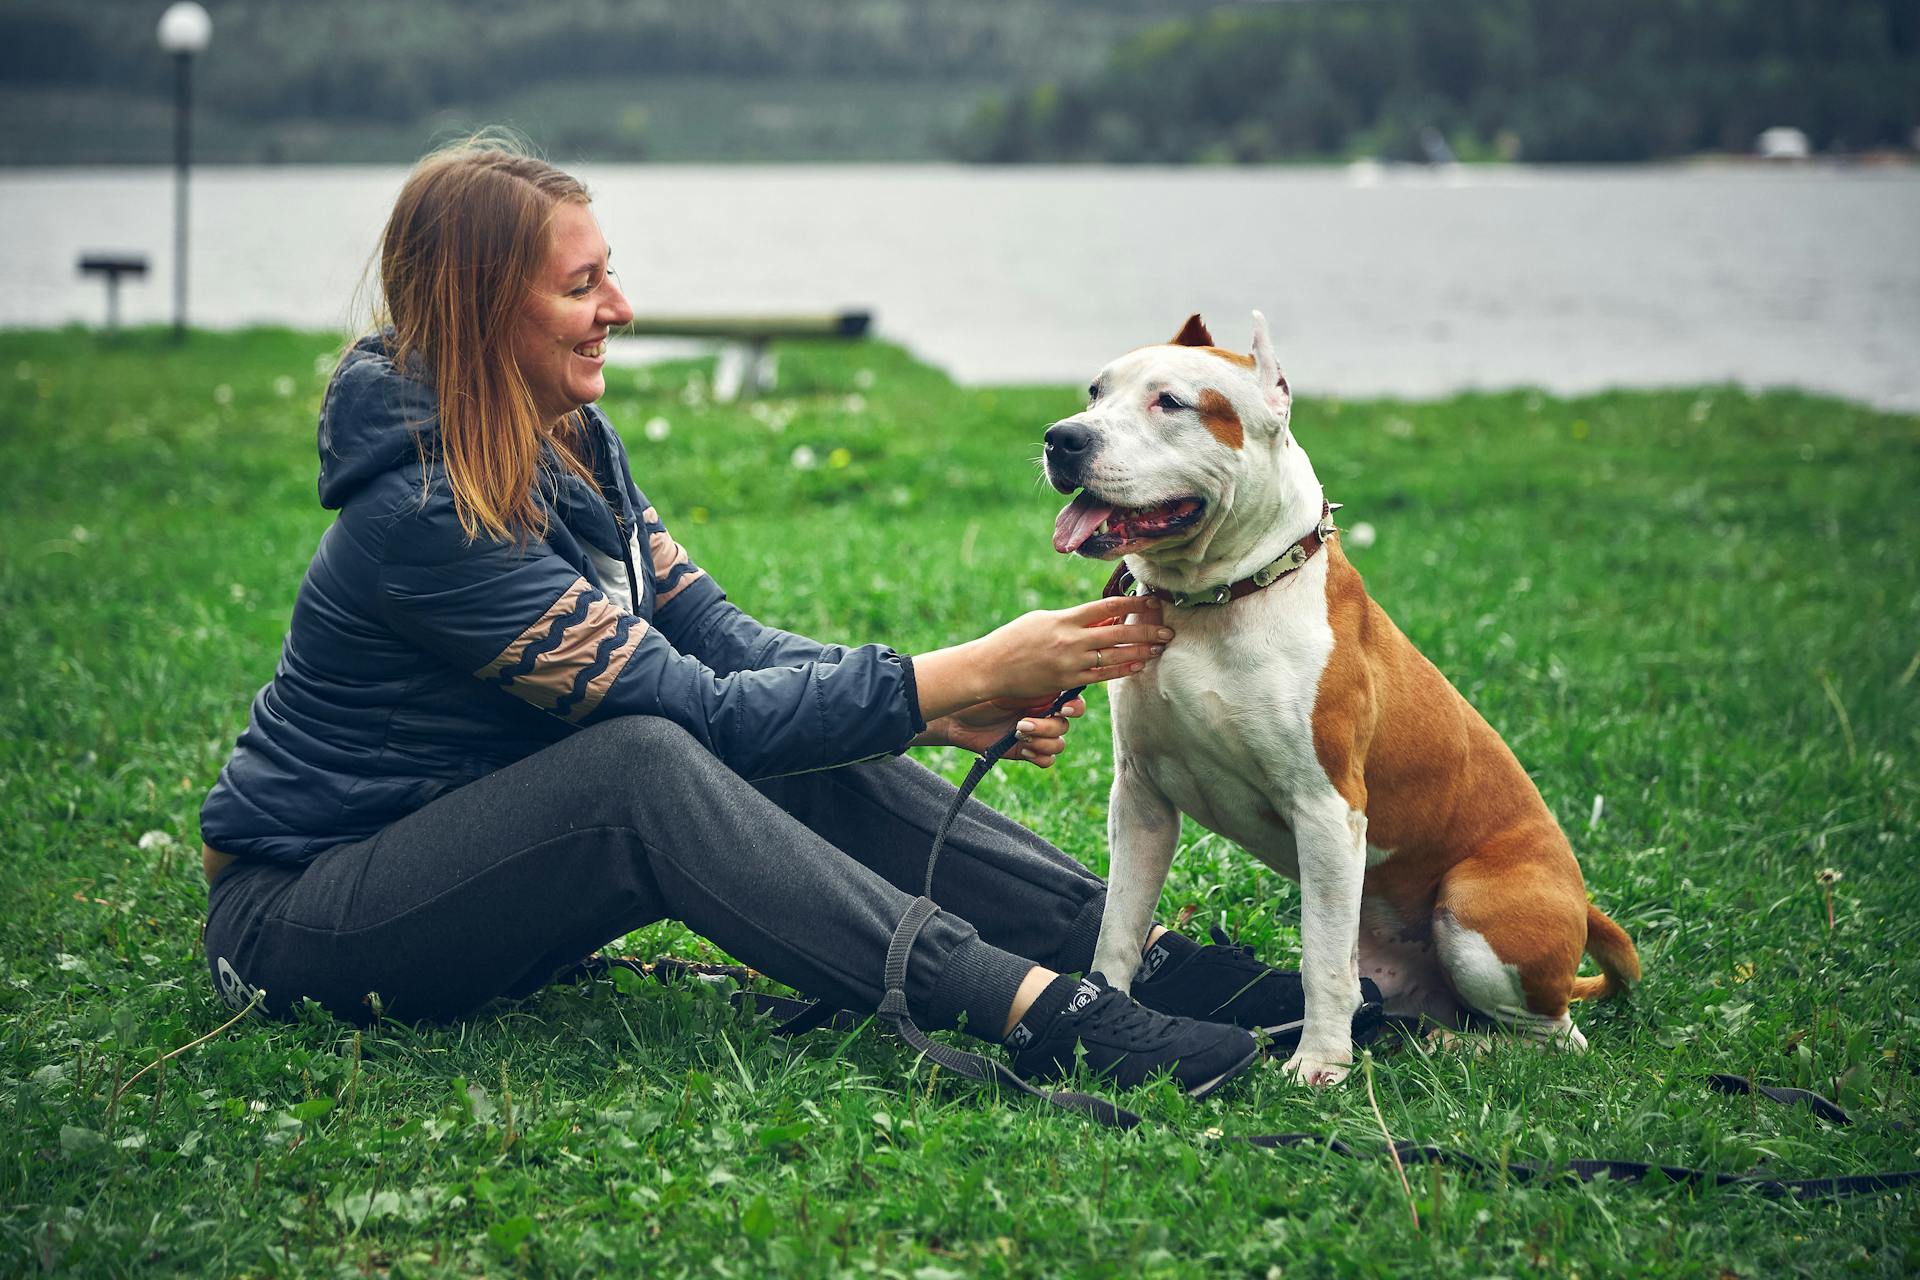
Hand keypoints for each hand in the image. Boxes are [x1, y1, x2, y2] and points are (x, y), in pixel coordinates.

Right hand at [911, 595, 1172, 725]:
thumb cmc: (1014, 640)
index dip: (1131, 603)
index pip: (1106, 607)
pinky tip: (1137, 665)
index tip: (1151, 601)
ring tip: (1159, 648)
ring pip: (1115, 656)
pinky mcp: (1068, 682)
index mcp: (1064, 619)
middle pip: (1118, 633)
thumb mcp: (1042, 620)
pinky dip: (1121, 669)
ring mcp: (1071, 663)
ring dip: (1140, 652)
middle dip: (1146, 630)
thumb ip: (1072, 619)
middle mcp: (1071, 641)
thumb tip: (1101, 617)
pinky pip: (1102, 675)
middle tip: (1167, 630)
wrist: (991, 668)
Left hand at [917, 695, 1087, 766]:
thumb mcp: (1007, 683)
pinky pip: (1048, 760)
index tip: (1061, 708)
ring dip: (1042, 741)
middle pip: (1065, 725)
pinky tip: (1024, 750)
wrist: (957, 717)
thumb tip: (1057, 681)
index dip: (1074, 707)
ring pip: (1059, 744)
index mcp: (1044, 693)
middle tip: (1022, 724)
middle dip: (1047, 726)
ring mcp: (1036, 734)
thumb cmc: (979, 693)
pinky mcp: (1027, 752)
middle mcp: (1044, 713)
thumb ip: (1032, 683)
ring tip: (1018, 734)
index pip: (1073, 701)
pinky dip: (1040, 756)